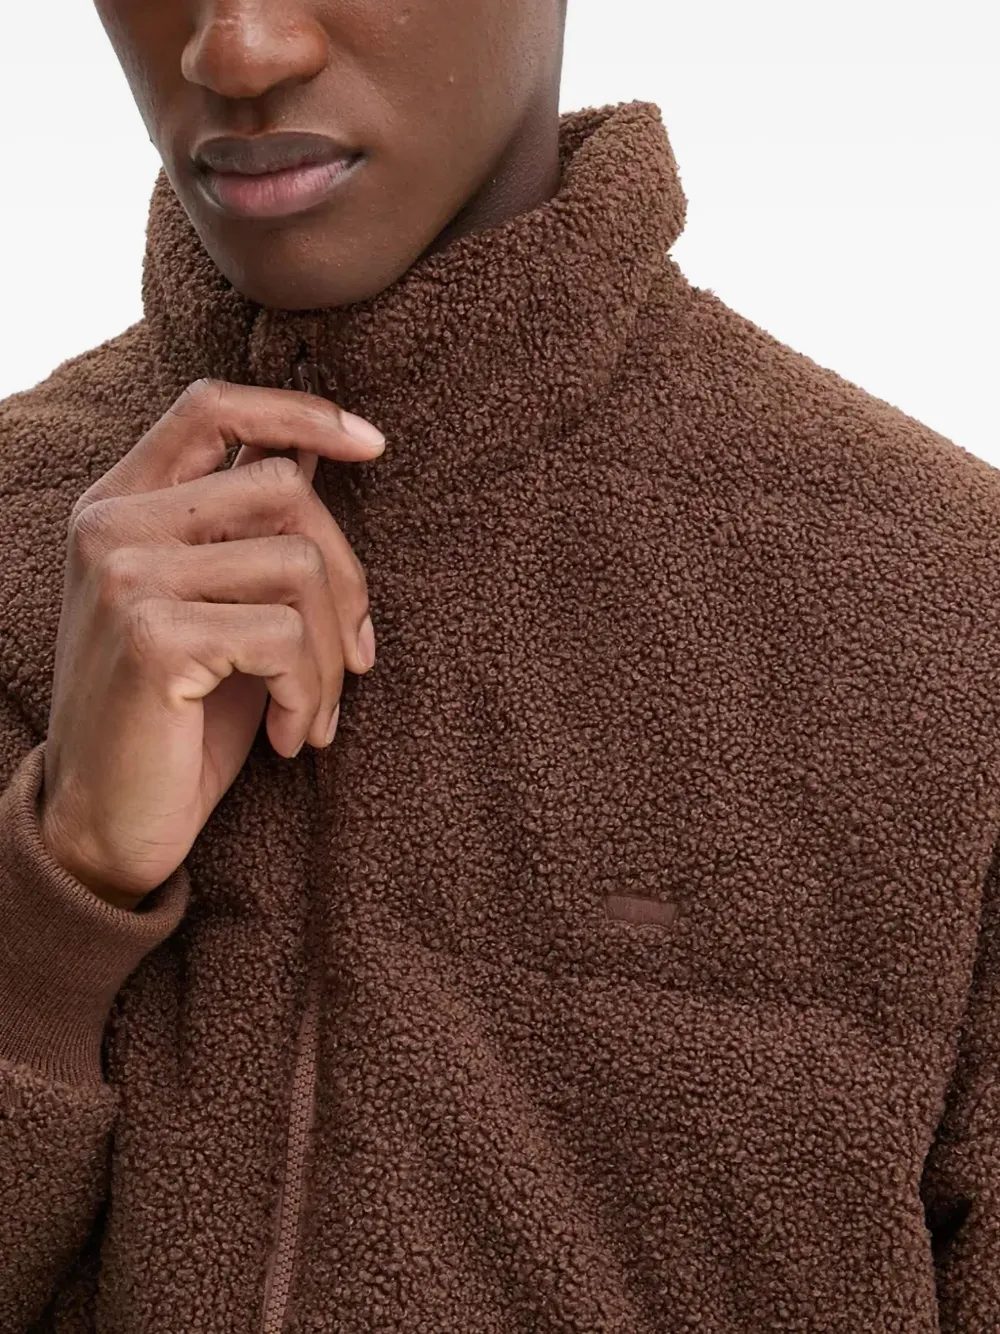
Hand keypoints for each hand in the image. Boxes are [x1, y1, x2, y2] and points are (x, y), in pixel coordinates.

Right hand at [38, 378, 384, 908]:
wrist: (106, 825)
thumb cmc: (175, 718)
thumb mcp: (216, 610)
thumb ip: (249, 533)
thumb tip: (321, 452)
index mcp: (121, 504)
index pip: (211, 405)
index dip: (300, 412)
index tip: (373, 444)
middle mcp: (112, 524)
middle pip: (283, 488)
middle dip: (348, 578)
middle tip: (355, 657)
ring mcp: (125, 575)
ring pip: (298, 566)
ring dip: (332, 657)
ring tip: (317, 713)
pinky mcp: (151, 636)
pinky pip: (285, 636)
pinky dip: (310, 694)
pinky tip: (294, 738)